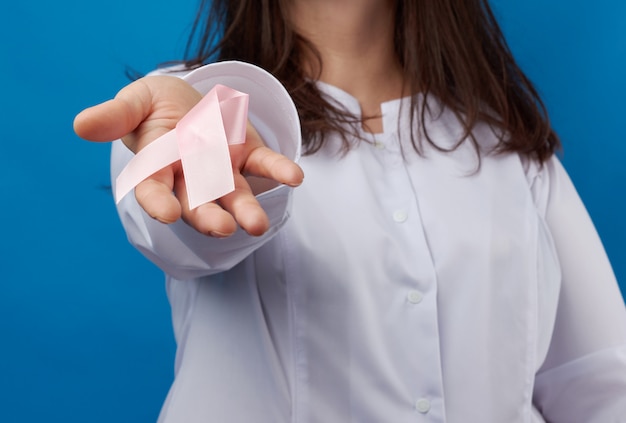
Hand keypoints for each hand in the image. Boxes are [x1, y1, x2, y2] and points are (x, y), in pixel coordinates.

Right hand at [74, 75, 303, 236]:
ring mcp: (223, 172)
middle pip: (196, 203)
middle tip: (220, 228)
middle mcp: (192, 178)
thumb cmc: (156, 107)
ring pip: (233, 196)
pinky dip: (280, 172)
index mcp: (158, 167)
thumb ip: (116, 115)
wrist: (193, 102)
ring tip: (257, 225)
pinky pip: (265, 167)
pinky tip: (294, 177)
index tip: (162, 214)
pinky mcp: (249, 158)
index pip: (153, 190)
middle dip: (207, 216)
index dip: (157, 202)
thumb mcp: (136, 102)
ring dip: (246, 211)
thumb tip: (81, 124)